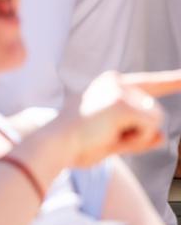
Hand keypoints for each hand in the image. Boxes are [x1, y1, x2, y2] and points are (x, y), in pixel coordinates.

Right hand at [53, 70, 180, 167]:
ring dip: (139, 137)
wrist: (56, 144)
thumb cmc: (77, 144)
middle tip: (106, 138)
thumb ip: (140, 138)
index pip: (151, 82)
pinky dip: (137, 139)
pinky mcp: (123, 103)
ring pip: (156, 120)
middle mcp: (115, 81)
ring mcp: (119, 90)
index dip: (173, 79)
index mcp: (109, 84)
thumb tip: (163, 136)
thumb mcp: (113, 140)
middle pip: (155, 111)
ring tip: (106, 137)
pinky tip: (111, 136)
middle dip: (141, 133)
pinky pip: (151, 127)